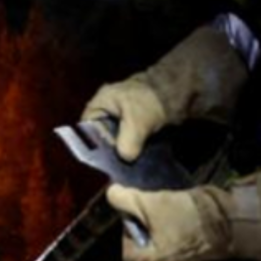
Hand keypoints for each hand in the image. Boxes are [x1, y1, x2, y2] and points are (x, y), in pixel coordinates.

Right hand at [83, 25, 249, 161]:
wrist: (175, 92)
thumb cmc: (151, 99)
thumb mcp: (138, 120)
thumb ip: (129, 139)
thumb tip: (125, 158)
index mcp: (98, 105)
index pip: (85, 130)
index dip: (91, 146)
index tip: (102, 161)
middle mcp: (103, 112)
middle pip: (98, 138)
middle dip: (107, 152)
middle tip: (115, 167)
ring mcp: (116, 120)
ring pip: (111, 142)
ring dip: (119, 153)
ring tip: (125, 166)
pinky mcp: (128, 127)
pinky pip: (123, 142)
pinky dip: (128, 150)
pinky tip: (133, 161)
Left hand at [106, 184, 230, 260]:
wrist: (229, 218)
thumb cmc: (188, 216)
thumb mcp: (150, 203)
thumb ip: (125, 199)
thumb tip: (112, 194)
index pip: (127, 253)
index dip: (126, 233)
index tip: (132, 215)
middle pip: (143, 249)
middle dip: (143, 228)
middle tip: (148, 210)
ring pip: (160, 245)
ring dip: (158, 227)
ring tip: (164, 210)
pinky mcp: (196, 253)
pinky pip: (176, 242)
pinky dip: (173, 229)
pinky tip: (178, 213)